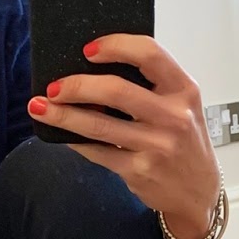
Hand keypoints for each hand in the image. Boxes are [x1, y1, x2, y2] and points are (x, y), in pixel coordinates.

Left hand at [27, 35, 220, 238]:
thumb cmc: (185, 142)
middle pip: (116, 91)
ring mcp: (155, 146)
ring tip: (40, 107)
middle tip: (54, 86)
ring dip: (63, 115)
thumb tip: (94, 69)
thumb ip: (151, 87)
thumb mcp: (182, 106)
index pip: (150, 54)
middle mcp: (173, 116)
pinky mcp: (138, 171)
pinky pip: (96, 151)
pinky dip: (75, 141)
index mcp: (184, 90)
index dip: (115, 46)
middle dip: (77, 86)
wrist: (198, 192)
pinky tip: (62, 134)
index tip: (88, 49)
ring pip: (98, 125)